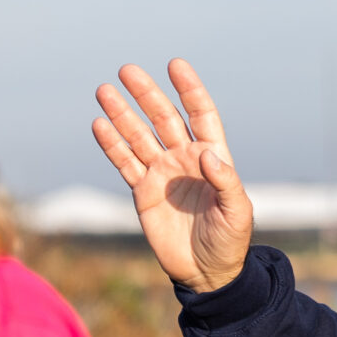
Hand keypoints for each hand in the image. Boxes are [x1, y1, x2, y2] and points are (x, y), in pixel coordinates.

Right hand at [91, 59, 256, 293]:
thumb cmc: (229, 241)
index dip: (189, 90)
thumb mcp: (237, 212)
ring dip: (122, 114)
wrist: (206, 271)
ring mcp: (162, 173)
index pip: (200, 115)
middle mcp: (185, 159)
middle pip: (164, 118)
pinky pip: (125, 162)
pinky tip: (99, 124)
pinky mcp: (143, 191)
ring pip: (138, 136)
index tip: (175, 65)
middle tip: (127, 70)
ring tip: (104, 90)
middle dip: (147, 94)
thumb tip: (207, 153)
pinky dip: (112, 145)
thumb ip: (226, 181)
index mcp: (213, 157)